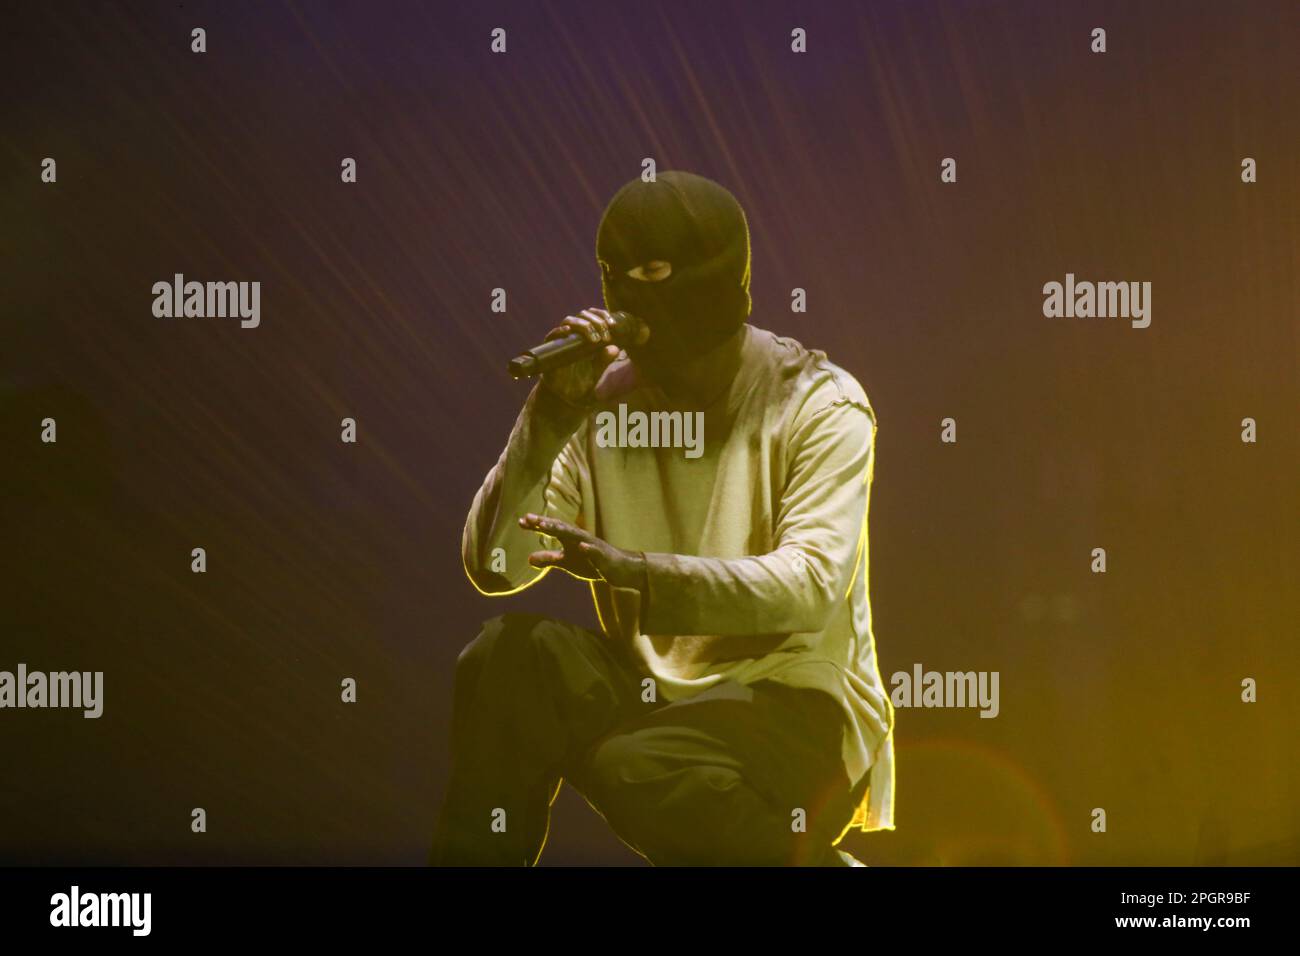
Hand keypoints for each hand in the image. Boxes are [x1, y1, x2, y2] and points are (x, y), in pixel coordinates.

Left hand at [519, 513, 646, 589]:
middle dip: (546, 523)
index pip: (552, 529)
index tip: (521, 521)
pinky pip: (596, 552)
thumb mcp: (567, 562)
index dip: (537, 526)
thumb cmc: (592, 563)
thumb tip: (528, 559)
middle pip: (561, 528)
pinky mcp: (604, 557)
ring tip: (547, 526)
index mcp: (570, 539)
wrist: (619, 569)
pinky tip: (582, 547)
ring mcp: (592, 546)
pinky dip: (589, 549)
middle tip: (529, 518)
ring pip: (576, 536)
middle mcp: (580, 538)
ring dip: (562, 530)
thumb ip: (549, 559)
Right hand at [539, 308, 648, 406]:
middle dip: (596, 321)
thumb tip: (615, 349)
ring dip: (583, 325)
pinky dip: (560, 331)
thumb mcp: (596, 371)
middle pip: (583, 315)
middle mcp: (573, 334)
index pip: (593, 316)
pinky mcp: (549, 348)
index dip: (602, 315)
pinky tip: (568, 331)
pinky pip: (552, 335)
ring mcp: (561, 339)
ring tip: (595, 339)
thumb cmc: (580, 380)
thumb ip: (604, 360)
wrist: (564, 395)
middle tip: (606, 335)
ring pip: (569, 321)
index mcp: (586, 335)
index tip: (613, 324)